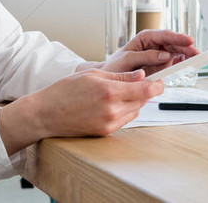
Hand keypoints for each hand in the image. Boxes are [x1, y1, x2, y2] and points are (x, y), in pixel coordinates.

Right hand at [0, 69, 162, 153]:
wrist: (45, 114)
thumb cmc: (64, 91)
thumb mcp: (92, 75)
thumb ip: (120, 76)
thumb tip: (141, 75)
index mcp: (110, 92)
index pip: (146, 90)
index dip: (157, 85)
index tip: (161, 80)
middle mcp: (112, 110)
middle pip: (143, 101)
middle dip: (146, 91)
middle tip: (144, 82)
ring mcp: (109, 124)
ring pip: (135, 111)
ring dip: (136, 101)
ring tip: (124, 91)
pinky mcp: (105, 132)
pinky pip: (124, 119)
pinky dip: (125, 110)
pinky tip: (114, 102)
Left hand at [103, 29, 198, 75]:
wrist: (110, 78)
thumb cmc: (115, 66)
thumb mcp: (128, 59)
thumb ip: (146, 56)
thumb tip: (165, 55)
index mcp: (144, 38)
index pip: (164, 35)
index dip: (177, 38)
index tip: (188, 40)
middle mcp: (153, 44)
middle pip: (172, 43)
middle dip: (185, 46)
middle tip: (195, 51)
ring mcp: (157, 54)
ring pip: (175, 51)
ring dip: (185, 54)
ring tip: (195, 58)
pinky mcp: (160, 64)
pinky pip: (173, 61)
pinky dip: (181, 62)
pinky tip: (187, 63)